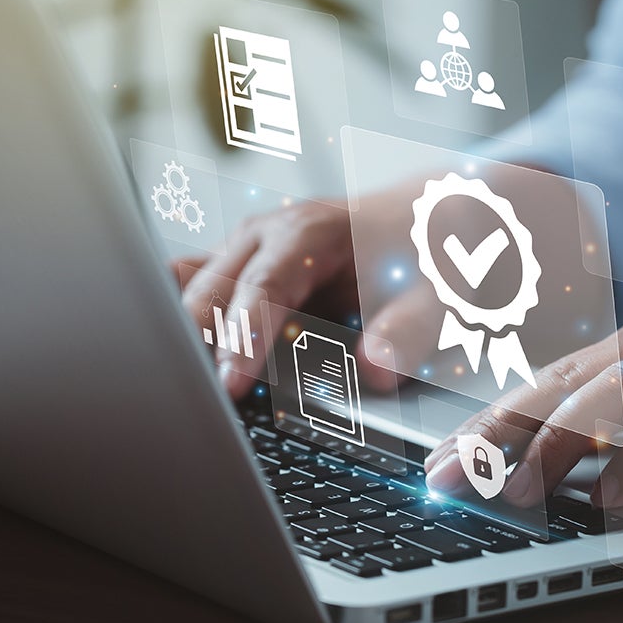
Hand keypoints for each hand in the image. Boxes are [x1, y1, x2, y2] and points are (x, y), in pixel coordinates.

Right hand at [174, 183, 442, 398]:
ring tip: (196, 388)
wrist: (421, 220)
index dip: (242, 338)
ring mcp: (246, 253)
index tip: (230, 386)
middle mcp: (265, 236)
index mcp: (308, 232)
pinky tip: (201, 366)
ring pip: (189, 289)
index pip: (261, 288)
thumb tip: (375, 369)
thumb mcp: (433, 292)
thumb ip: (407, 331)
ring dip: (189, 336)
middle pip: (209, 290)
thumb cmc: (421, 254)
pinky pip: (199, 294)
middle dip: (199, 344)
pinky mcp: (240, 272)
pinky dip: (194, 330)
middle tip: (204, 403)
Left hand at [424, 309, 622, 506]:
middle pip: (557, 389)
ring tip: (517, 493)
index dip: (490, 422)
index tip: (446, 458)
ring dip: (554, 449)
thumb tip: (573, 461)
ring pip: (605, 401)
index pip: (545, 383)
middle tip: (448, 477)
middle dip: (495, 435)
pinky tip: (613, 497)